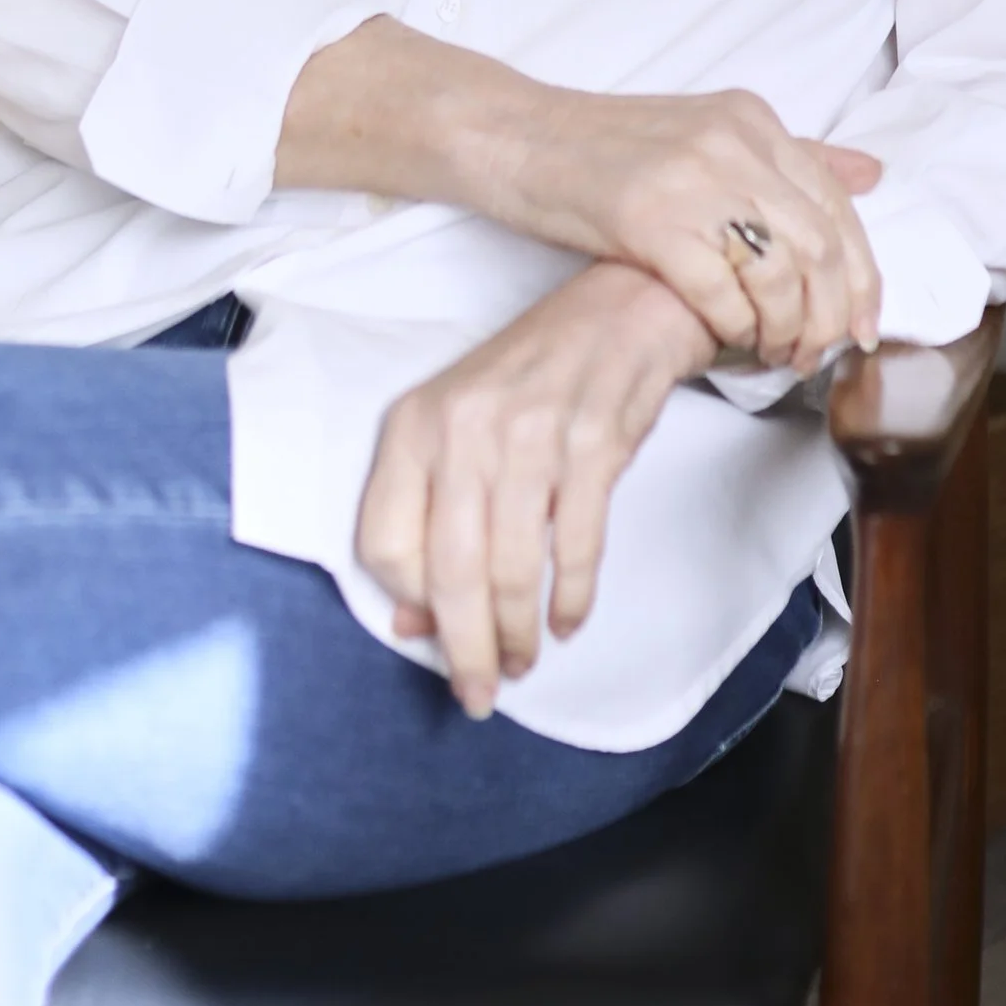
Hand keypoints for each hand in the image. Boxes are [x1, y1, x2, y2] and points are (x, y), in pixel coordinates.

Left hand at [354, 262, 715, 715]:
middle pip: (449, 573)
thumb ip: (428, 519)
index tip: (431, 632)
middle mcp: (464, 430)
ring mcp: (530, 438)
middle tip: (479, 694)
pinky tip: (565, 623)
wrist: (622, 310)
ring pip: (511, 570)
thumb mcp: (460, 432)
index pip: (383, 543)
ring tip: (522, 662)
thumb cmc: (531, 376)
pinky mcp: (592, 449)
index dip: (407, 603)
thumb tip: (413, 622)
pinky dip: (570, 600)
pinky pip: (575, 549)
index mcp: (414, 424)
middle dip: (465, 649)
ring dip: (517, 634)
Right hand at [480, 85, 881, 373]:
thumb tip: (871, 174)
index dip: (862, 277)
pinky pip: (719, 293)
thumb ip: (788, 158)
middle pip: (820, 246)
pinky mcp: (648, 220)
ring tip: (772, 353)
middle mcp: (732, 142)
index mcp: (752, 119)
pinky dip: (735, 329)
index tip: (863, 328)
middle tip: (815, 354)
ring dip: (785, 330)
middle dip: (830, 316)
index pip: (838, 205)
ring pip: (779, 274)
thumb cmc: (608, 148)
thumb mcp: (707, 134)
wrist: (518, 136)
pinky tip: (728, 341)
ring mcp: (691, 179)